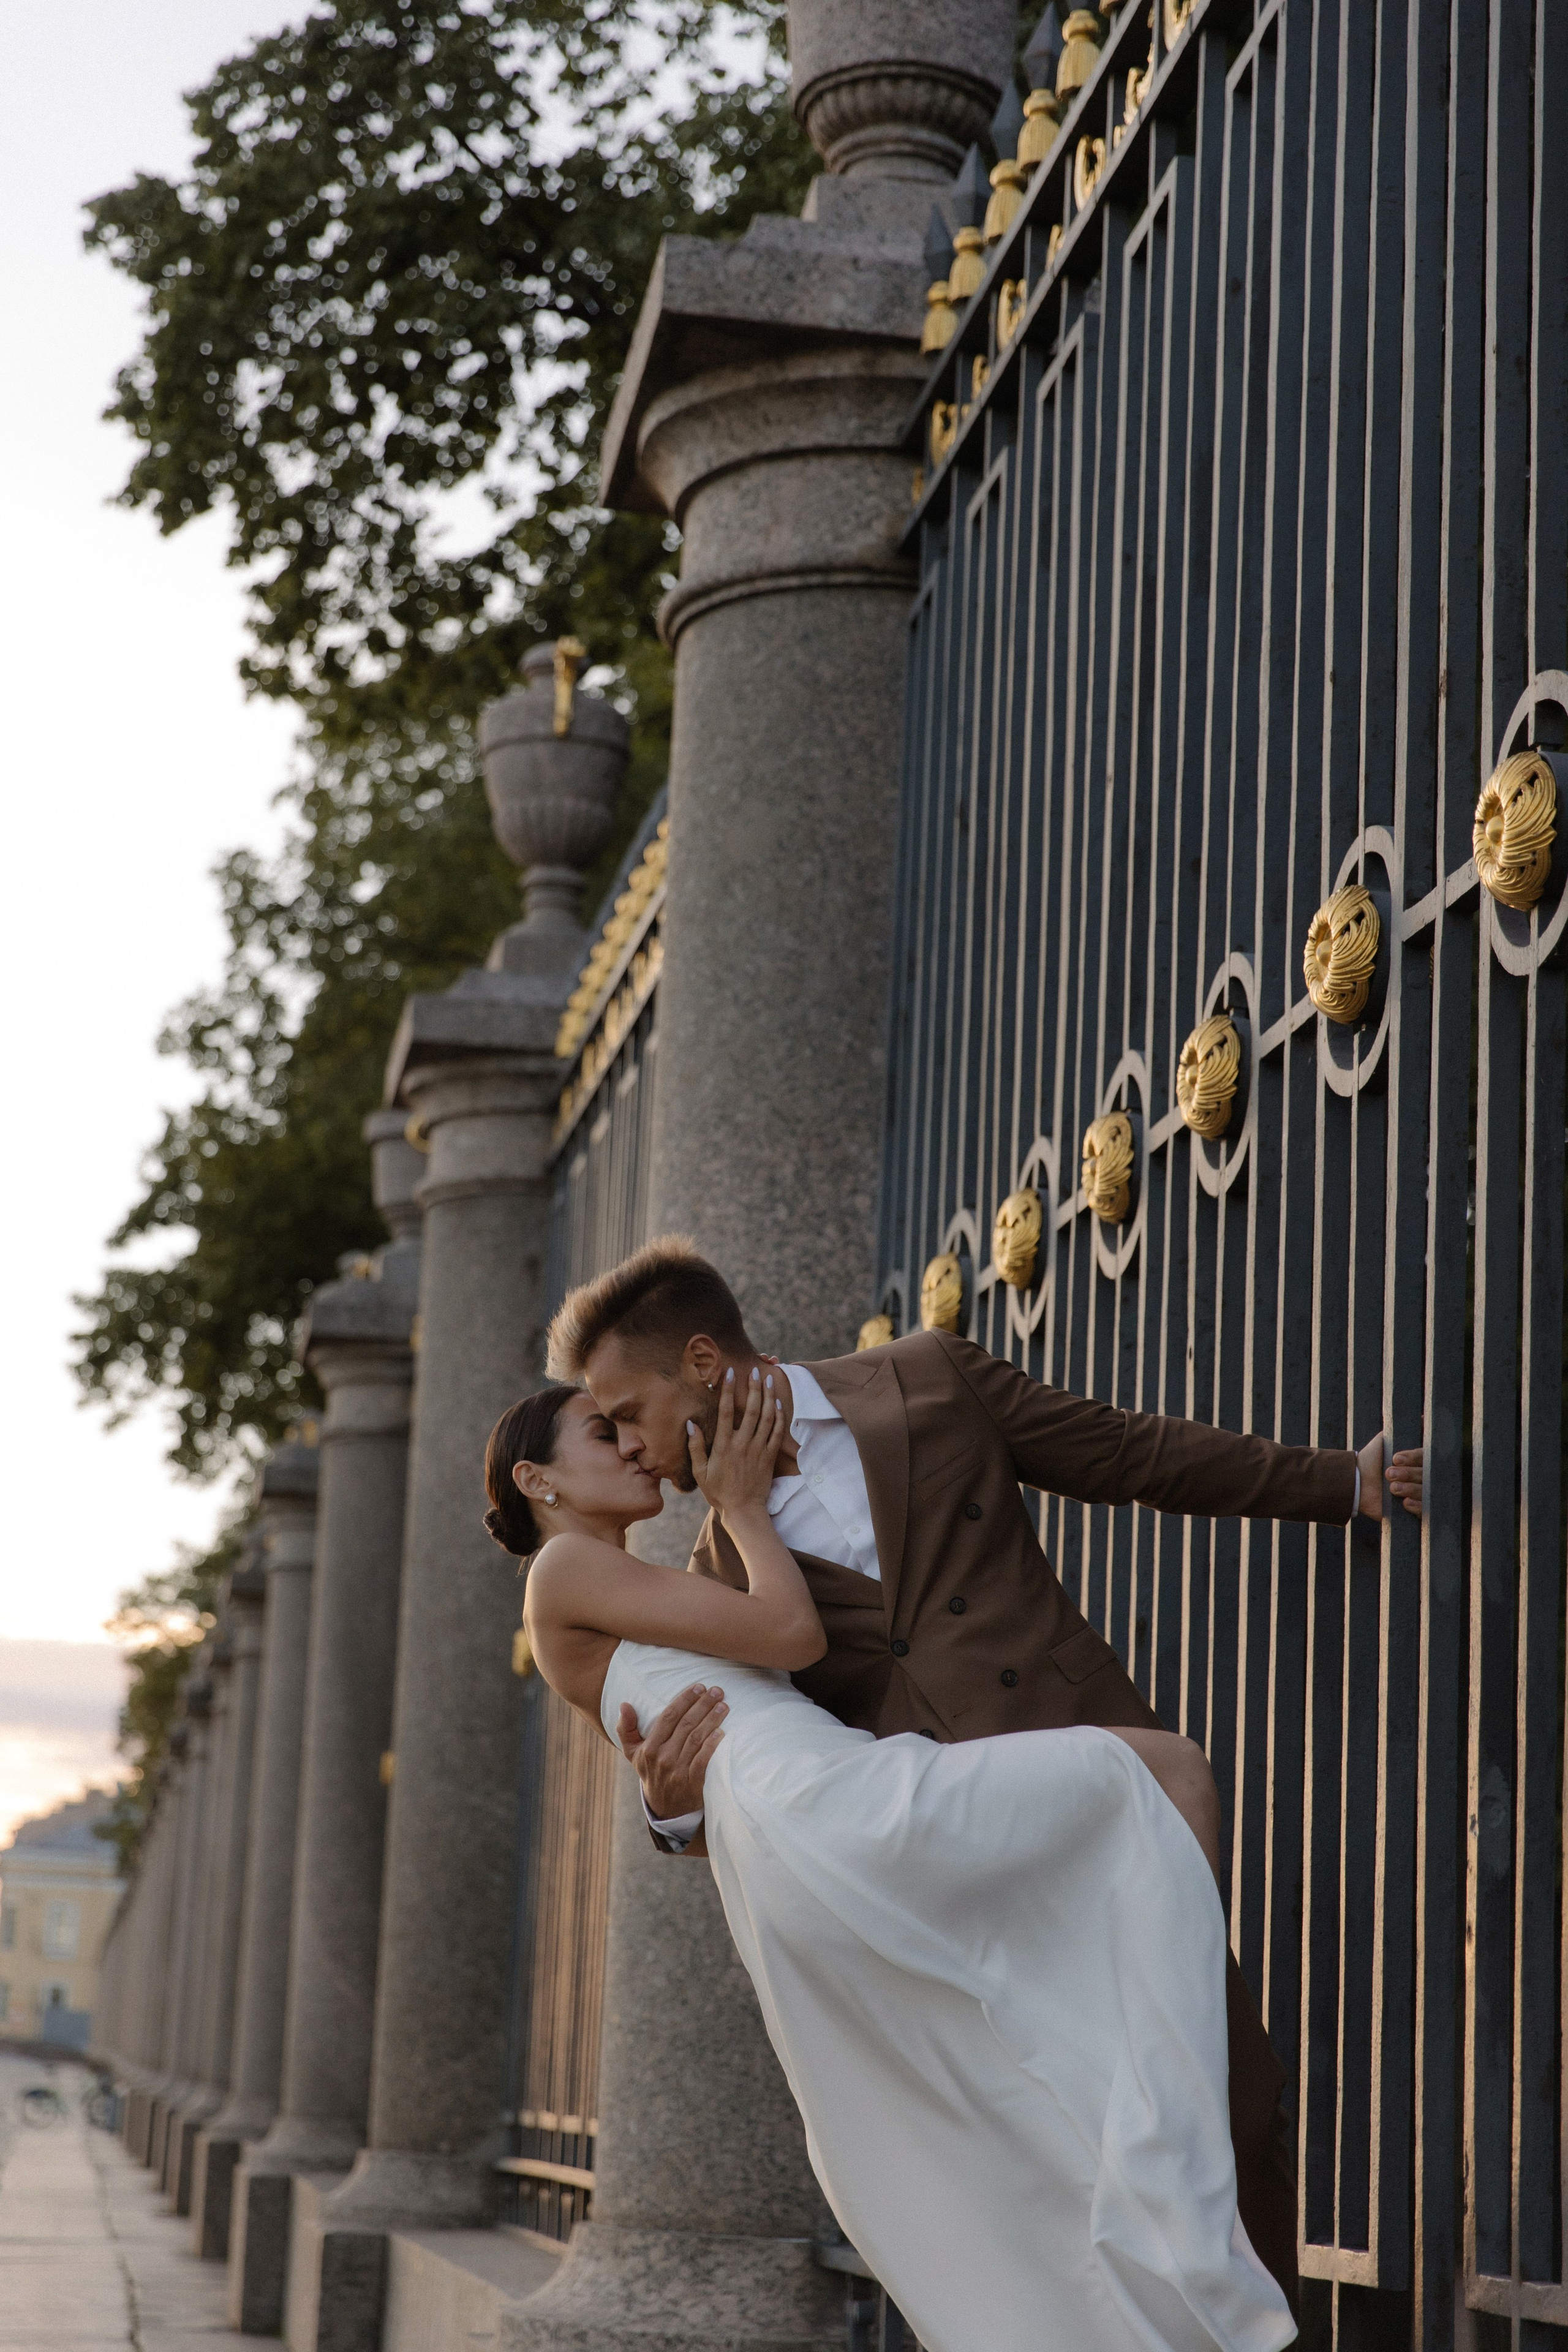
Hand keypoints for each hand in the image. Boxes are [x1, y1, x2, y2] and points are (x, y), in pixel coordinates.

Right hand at [617, 1683, 727, 1815]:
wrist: (665, 1808)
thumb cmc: (650, 1771)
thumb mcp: (632, 1753)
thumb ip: (626, 1728)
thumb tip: (624, 1704)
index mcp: (648, 1748)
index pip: (668, 1717)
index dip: (684, 1699)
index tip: (698, 1687)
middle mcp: (662, 1758)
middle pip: (686, 1725)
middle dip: (703, 1704)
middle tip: (717, 1690)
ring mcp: (677, 1771)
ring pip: (697, 1739)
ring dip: (712, 1720)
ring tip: (723, 1705)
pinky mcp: (692, 1782)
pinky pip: (703, 1760)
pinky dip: (712, 1745)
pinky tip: (721, 1732)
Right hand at [687, 1365, 784, 1520]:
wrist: (744, 1511)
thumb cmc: (719, 1492)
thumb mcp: (700, 1472)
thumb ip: (695, 1447)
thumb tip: (690, 1424)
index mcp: (723, 1446)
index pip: (727, 1412)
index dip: (729, 1391)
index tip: (730, 1374)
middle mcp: (742, 1444)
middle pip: (751, 1410)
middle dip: (753, 1387)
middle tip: (755, 1370)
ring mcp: (758, 1450)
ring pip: (767, 1418)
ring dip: (768, 1397)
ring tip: (768, 1380)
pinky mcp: (769, 1457)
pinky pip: (776, 1433)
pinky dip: (778, 1416)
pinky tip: (777, 1404)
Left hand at [1357, 1432, 1424, 1518]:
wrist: (1355, 1483)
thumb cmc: (1370, 1460)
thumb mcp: (1384, 1441)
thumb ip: (1400, 1430)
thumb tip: (1423, 1417)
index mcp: (1416, 1462)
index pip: (1424, 1458)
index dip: (1413, 1458)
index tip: (1395, 1458)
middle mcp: (1419, 1478)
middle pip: (1426, 1476)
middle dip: (1408, 1474)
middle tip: (1389, 1473)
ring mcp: (1417, 1494)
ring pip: (1425, 1492)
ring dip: (1409, 1488)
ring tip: (1392, 1487)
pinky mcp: (1412, 1512)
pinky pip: (1424, 1511)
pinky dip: (1416, 1506)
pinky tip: (1404, 1502)